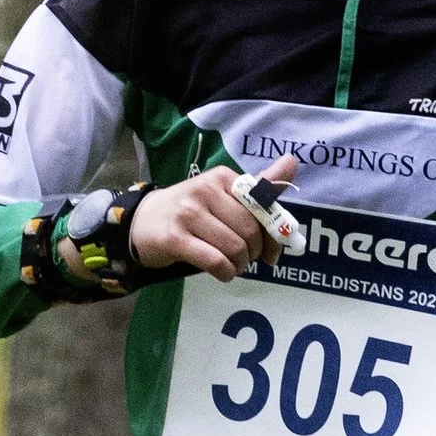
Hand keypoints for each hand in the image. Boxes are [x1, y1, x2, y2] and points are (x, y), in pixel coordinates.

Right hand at [128, 153, 301, 280]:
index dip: (272, 235)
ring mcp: (187, 213)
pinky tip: (223, 273)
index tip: (270, 251)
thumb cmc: (190, 211)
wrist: (142, 222)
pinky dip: (225, 273)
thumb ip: (258, 187)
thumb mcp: (223, 195)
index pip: (261, 208)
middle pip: (249, 229)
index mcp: (222, 178)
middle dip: (254, 253)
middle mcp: (205, 190)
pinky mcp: (174, 238)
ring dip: (239, 265)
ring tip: (233, 266)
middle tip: (247, 260)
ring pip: (233, 247)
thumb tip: (292, 162)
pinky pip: (214, 261)